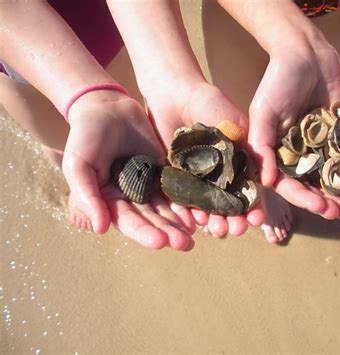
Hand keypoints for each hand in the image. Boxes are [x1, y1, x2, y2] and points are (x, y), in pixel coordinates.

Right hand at [63, 91, 194, 249]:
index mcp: (110, 201)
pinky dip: (188, 200)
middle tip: (185, 244)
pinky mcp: (165, 171)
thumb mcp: (78, 165)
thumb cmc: (85, 136)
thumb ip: (87, 196)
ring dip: (180, 222)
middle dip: (168, 233)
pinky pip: (178, 187)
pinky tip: (200, 211)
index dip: (144, 232)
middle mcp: (132, 198)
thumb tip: (100, 229)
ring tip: (194, 235)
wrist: (107, 107)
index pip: (129, 221)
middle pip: (152, 219)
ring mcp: (150, 184)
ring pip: (167, 208)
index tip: (160, 242)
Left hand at [145, 81, 265, 237]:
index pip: (248, 190)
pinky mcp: (175, 178)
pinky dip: (189, 211)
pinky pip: (182, 199)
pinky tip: (194, 221)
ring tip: (218, 230)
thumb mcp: (233, 121)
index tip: (257, 218)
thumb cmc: (209, 103)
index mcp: (236, 163)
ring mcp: (197, 178)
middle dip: (234, 219)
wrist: (174, 94)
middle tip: (236, 230)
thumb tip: (266, 177)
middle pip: (228, 204)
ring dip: (214, 220)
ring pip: (207, 206)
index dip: (254, 206)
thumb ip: (248, 146)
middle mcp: (218, 175)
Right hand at [248, 34, 339, 219]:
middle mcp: (293, 152)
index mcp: (273, 150)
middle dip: (322, 201)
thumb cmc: (278, 80)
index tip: (318, 206)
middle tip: (339, 213)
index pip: (285, 182)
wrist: (306, 52)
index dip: (300, 197)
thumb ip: (262, 143)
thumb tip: (265, 181)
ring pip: (326, 176)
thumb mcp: (264, 110)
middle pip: (307, 185)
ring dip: (338, 192)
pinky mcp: (334, 135)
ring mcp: (315, 145)